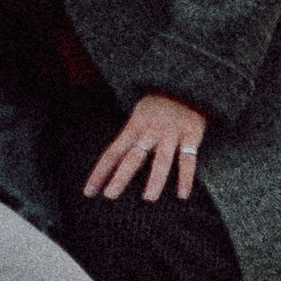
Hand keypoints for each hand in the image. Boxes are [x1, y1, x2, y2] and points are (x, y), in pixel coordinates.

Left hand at [83, 92, 207, 204]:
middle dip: (121, 176)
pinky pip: (188, 159)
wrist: (188, 81)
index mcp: (134, 125)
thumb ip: (132, 137)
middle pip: (133, 156)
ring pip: (162, 158)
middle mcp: (151, 130)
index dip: (100, 172)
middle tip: (110, 195)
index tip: (89, 192)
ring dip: (155, 179)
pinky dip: (185, 177)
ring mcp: (171, 133)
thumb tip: (115, 163)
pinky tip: (182, 195)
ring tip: (148, 199)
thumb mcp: (140, 113)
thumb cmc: (161, 102)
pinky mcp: (191, 134)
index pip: (113, 152)